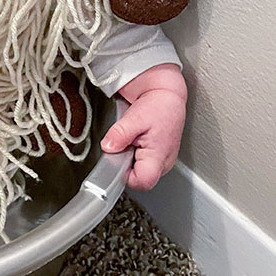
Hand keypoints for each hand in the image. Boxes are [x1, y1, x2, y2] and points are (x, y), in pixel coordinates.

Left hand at [101, 63, 186, 189]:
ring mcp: (164, 159)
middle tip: (124, 144)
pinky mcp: (161, 154)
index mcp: (160, 157)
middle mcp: (164, 162)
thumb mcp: (135, 117)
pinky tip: (136, 139)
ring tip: (132, 139)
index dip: (125, 175)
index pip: (142, 182)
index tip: (116, 160)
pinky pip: (144, 161)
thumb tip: (108, 147)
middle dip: (126, 164)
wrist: (167, 93)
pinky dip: (136, 152)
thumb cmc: (159, 104)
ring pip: (141, 170)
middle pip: (140, 178)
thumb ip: (120, 134)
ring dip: (131, 157)